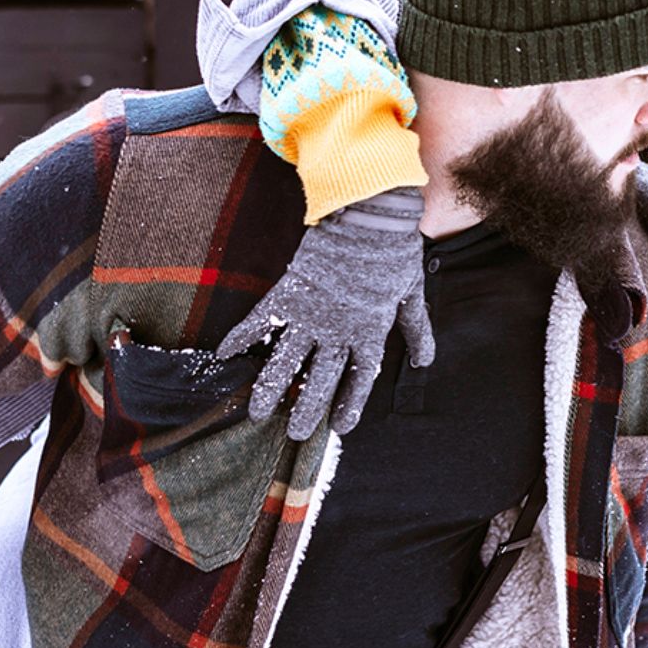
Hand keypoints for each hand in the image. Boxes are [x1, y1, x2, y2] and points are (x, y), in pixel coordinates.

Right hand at [217, 189, 432, 439]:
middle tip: (296, 433)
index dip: (350, 403)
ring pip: (286, 359)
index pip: (359, 377)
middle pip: (320, 377)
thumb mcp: (412, 293)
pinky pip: (260, 319)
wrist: (370, 214)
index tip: (340, 427)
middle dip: (307, 407)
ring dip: (272, 387)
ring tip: (258, 413)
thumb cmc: (396, 251)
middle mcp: (337, 329)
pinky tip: (224, 355)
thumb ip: (417, 329)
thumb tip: (423, 361)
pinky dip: (241, 336)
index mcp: (370, 330)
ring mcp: (311, 312)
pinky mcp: (289, 291)